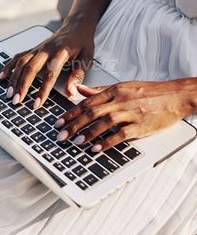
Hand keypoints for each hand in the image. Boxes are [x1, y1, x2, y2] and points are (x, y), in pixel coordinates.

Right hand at [0, 15, 94, 107]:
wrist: (76, 25)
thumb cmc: (82, 42)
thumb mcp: (87, 58)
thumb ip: (78, 75)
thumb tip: (71, 92)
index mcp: (61, 52)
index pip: (50, 73)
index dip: (43, 89)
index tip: (37, 103)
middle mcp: (46, 49)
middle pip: (30, 68)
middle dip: (22, 85)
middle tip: (16, 100)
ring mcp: (37, 49)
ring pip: (21, 63)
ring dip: (14, 79)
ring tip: (9, 94)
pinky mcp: (33, 49)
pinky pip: (18, 57)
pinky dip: (8, 67)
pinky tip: (2, 77)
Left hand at [55, 79, 196, 151]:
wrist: (176, 95)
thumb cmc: (149, 91)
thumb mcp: (122, 86)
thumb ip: (99, 90)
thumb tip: (79, 90)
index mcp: (114, 91)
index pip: (86, 103)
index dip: (70, 113)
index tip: (58, 122)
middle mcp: (120, 101)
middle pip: (91, 113)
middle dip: (73, 125)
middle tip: (61, 135)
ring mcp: (131, 113)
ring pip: (104, 123)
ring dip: (88, 133)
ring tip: (75, 142)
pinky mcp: (141, 125)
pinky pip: (121, 134)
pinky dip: (107, 142)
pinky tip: (96, 148)